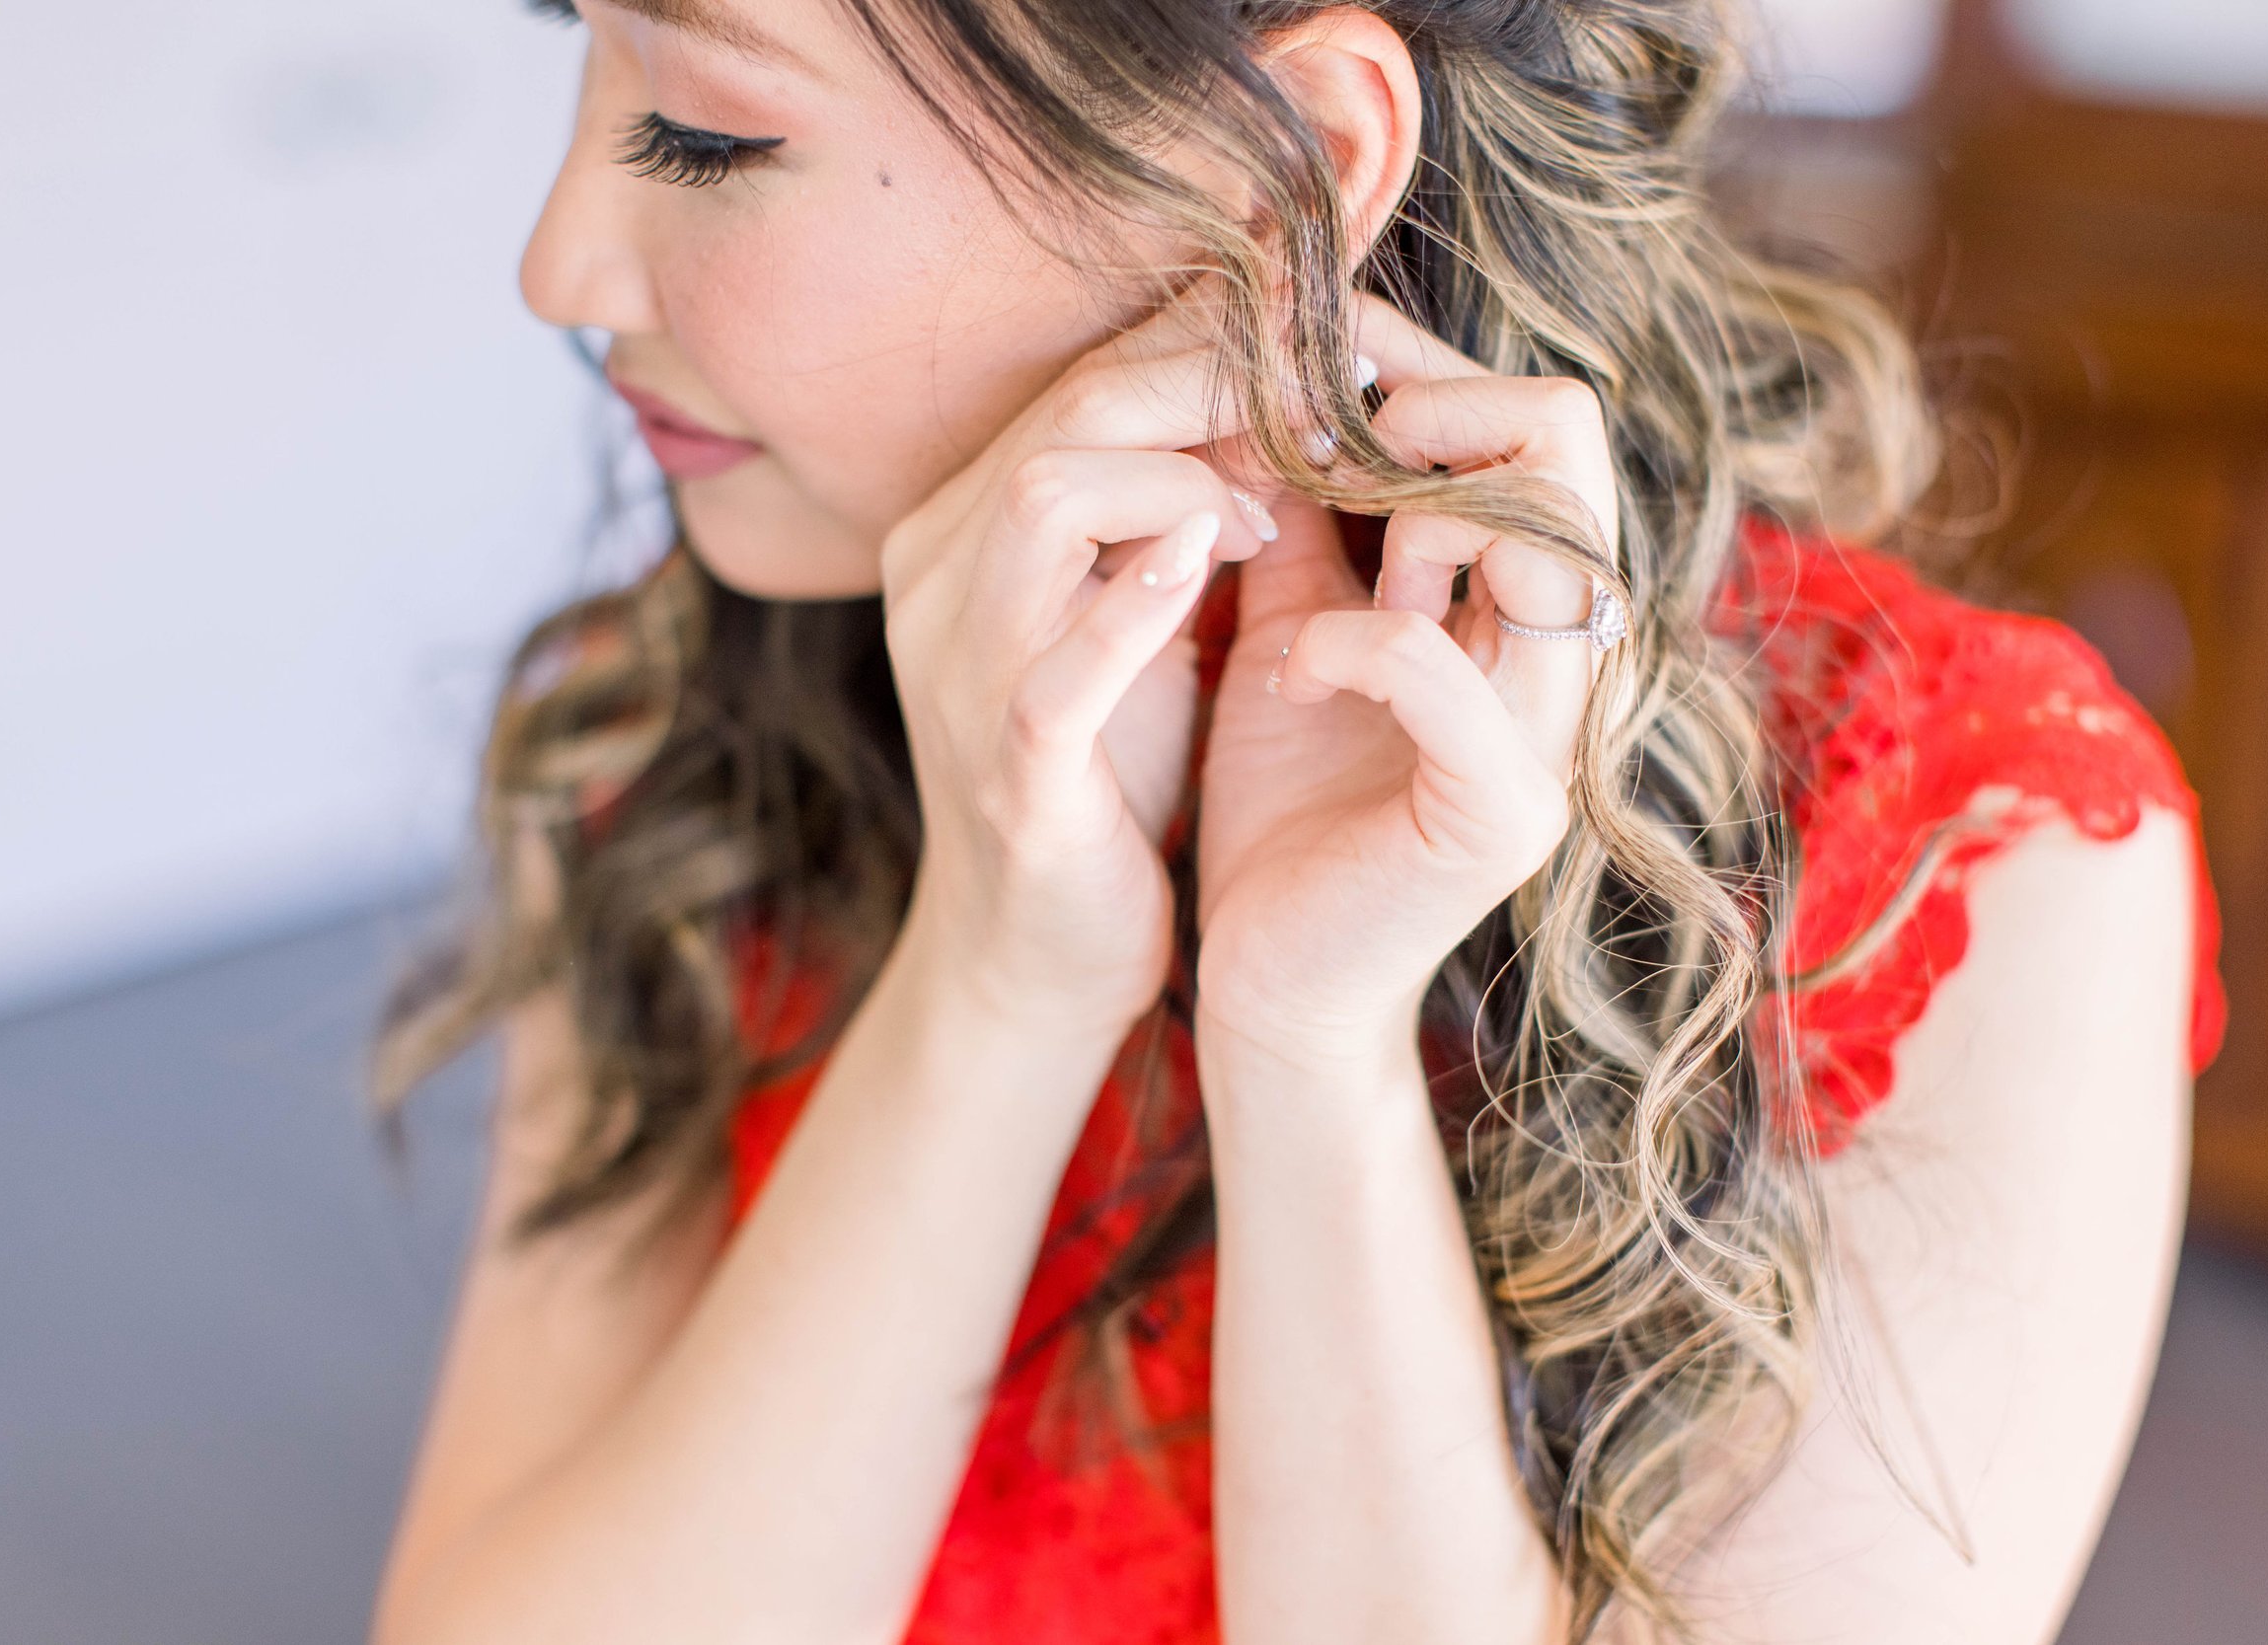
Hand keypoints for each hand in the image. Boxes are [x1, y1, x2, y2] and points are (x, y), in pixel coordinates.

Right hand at [880, 281, 1278, 1033]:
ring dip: (1186, 478)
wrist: (1036, 955)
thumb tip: (1287, 398)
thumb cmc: (1107, 775)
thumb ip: (1177, 511)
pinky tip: (1207, 562)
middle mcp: (940, 575)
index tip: (1321, 313)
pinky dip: (1133, 606)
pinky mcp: (1010, 772)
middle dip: (1216, 374)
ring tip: (1269, 513)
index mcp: (964, 525)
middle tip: (1327, 385)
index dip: (1210, 328)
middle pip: (1073, 407)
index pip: (1085, 374)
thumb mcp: (1139, 617)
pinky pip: (1054, 672)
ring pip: (1047, 498)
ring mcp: (961, 671)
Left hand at [1193, 295, 1622, 1063]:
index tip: (1323, 378)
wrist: (1268, 977)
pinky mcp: (1495, 811)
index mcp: (1528, 612)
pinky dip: (1349, 639)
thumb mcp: (1297, 632)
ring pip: (1544, 538)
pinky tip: (1290, 668)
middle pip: (1573, 450)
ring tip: (1312, 536)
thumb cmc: (1287, 808)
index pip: (1544, 431)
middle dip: (1438, 401)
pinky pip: (1437, 665)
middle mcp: (1564, 664)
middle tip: (1325, 429)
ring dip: (1407, 504)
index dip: (1434, 373)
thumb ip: (1311, 528)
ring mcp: (1546, 740)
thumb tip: (1283, 390)